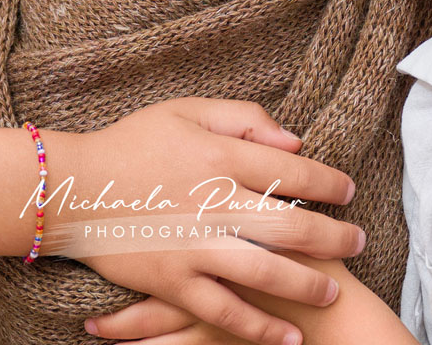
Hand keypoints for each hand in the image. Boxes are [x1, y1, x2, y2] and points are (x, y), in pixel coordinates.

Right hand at [47, 98, 361, 344]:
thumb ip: (242, 118)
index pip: (294, 173)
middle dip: (334, 237)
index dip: (330, 184)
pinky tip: (288, 337)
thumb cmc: (131, 141)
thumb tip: (293, 142)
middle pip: (292, 227)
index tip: (348, 191)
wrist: (72, 186)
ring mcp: (195, 247)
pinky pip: (226, 312)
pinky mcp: (174, 282)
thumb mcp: (185, 109)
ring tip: (334, 290)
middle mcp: (215, 202)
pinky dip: (260, 329)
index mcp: (220, 155)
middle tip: (358, 241)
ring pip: (268, 273)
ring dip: (309, 284)